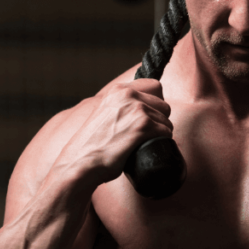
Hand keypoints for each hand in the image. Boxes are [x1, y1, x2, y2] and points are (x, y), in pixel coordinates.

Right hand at [58, 78, 173, 185]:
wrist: (82, 162)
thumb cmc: (92, 144)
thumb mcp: (105, 113)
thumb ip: (121, 106)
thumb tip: (142, 108)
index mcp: (118, 90)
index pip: (154, 86)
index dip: (155, 103)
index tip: (149, 116)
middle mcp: (128, 95)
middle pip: (164, 104)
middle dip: (159, 120)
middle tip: (146, 134)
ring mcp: (137, 110)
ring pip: (166, 120)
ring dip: (160, 132)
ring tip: (144, 142)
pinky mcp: (143, 126)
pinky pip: (166, 132)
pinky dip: (162, 141)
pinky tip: (148, 147)